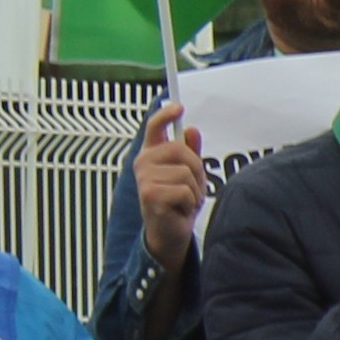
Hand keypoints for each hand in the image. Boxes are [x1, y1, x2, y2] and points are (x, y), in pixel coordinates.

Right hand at [134, 106, 204, 263]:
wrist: (169, 231)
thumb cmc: (177, 202)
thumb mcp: (187, 174)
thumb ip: (190, 152)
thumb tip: (191, 130)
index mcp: (151, 154)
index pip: (154, 128)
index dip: (166, 115)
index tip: (179, 107)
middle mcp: (143, 163)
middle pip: (180, 150)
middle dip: (197, 170)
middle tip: (193, 187)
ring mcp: (144, 178)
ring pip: (186, 172)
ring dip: (195, 190)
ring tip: (185, 200)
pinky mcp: (150, 195)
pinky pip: (185, 190)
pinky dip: (190, 202)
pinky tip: (180, 209)